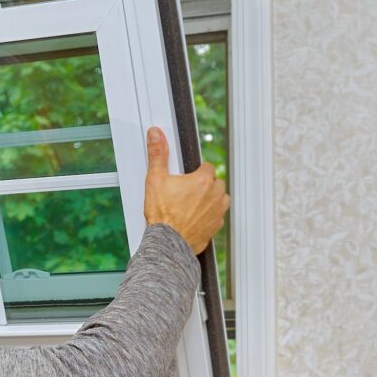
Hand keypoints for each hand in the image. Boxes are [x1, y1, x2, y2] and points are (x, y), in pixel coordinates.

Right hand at [143, 126, 229, 254]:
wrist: (167, 241)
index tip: (189, 176)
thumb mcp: (155, 179)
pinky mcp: (216, 227)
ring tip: (194, 202)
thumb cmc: (162, 214)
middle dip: (205, 184)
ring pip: (221, 199)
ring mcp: (217, 212)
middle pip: (216, 182)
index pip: (208, 167)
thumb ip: (158, 154)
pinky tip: (196, 217)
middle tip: (188, 190)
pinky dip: (210, 215)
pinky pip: (218, 216)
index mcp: (203, 181)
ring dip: (211, 198)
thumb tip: (156, 135)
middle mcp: (214, 195)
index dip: (197, 170)